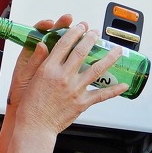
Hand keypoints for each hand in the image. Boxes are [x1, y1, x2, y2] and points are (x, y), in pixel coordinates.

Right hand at [13, 20, 127, 134]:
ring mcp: (74, 90)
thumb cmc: (31, 105)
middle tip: (97, 32)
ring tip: (117, 50)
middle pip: (81, 52)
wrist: (35, 126)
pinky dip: (114, 90)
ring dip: (109, 57)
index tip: (80, 26)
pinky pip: (101, 95)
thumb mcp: (28, 78)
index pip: (64, 44)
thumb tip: (43, 44)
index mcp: (49, 69)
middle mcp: (63, 77)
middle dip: (91, 39)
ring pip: (97, 69)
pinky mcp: (82, 103)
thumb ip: (38, 60)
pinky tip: (123, 85)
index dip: (74, 32)